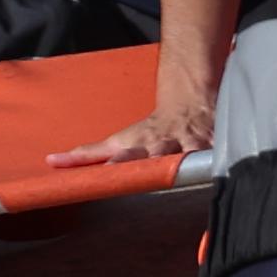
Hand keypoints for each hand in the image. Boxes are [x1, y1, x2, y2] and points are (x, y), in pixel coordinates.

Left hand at [47, 75, 218, 169]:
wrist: (190, 105)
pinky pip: (217, 158)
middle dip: (153, 163)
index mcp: (140, 145)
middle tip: (141, 171)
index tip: (110, 168)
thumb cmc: (151, 129)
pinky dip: (220, 161)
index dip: (120, 163)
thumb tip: (51, 161)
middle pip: (158, 158)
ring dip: (188, 163)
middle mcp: (164, 146)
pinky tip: (225, 170)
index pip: (125, 157)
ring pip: (190, 157)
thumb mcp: (119, 140)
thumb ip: (87, 155)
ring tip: (188, 170)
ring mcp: (190, 147)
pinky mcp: (213, 147)